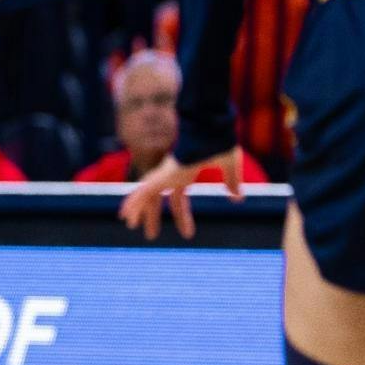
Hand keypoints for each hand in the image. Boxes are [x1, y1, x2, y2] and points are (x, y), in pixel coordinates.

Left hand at [117, 149, 244, 239]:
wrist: (212, 128)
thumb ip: (231, 182)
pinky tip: (125, 214)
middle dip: (153, 216)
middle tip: (150, 235)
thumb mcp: (229, 167)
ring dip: (138, 211)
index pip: (179, 199)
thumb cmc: (219, 142)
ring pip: (146, 196)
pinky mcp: (163, 173)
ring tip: (129, 225)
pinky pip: (143, 190)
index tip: (187, 234)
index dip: (182, 216)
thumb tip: (238, 199)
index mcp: (185, 173)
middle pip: (158, 199)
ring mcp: (166, 173)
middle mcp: (172, 174)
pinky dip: (133, 202)